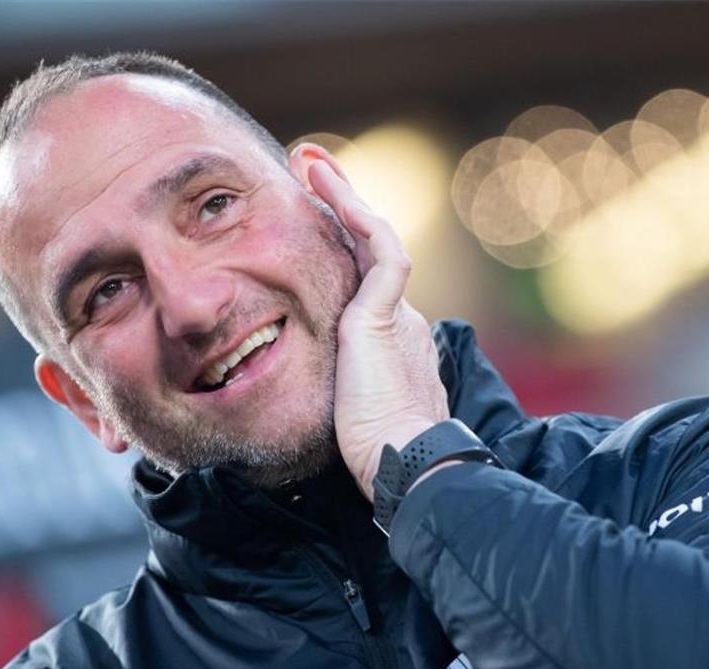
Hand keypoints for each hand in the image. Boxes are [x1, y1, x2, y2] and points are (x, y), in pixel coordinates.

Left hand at [307, 158, 449, 500]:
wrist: (408, 464)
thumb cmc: (372, 454)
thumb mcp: (346, 412)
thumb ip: (335, 390)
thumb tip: (300, 392)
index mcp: (392, 344)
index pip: (364, 283)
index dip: (342, 247)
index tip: (317, 221)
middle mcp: (403, 321)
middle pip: (369, 251)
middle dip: (341, 207)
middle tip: (311, 169)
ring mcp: (400, 315)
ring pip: (373, 241)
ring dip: (343, 197)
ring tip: (311, 163)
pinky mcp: (386, 315)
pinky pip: (379, 250)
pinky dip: (355, 216)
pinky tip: (329, 189)